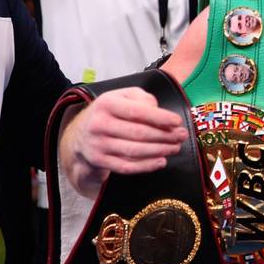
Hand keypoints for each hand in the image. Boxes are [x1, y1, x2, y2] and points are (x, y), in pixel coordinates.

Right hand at [60, 87, 186, 196]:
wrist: (81, 133)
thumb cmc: (110, 112)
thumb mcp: (123, 96)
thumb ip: (142, 98)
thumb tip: (159, 113)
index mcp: (107, 103)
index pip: (137, 111)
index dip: (160, 117)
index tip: (177, 122)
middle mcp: (99, 124)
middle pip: (138, 133)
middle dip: (165, 136)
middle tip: (182, 136)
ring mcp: (98, 144)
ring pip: (134, 151)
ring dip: (159, 151)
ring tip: (175, 147)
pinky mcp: (99, 160)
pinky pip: (126, 166)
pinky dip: (146, 166)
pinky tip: (161, 161)